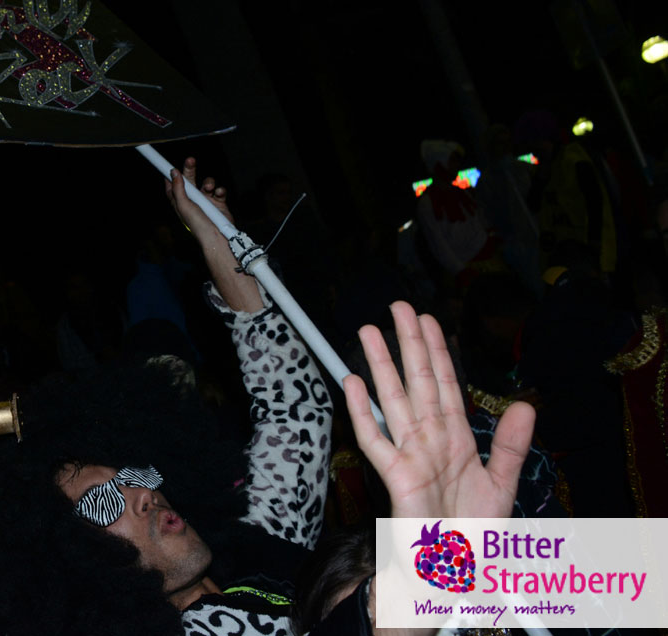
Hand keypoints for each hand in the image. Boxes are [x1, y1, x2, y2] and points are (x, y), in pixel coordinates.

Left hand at [164, 157, 232, 238]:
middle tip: (190, 160)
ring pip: (206, 183)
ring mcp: (206, 201)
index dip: (172, 176)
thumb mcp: (183, 205)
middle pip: (189, 181)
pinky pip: (219, 190)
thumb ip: (178, 188)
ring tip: (208, 188)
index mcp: (181, 202)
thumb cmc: (197, 225)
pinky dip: (220, 190)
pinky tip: (218, 193)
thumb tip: (173, 172)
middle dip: (190, 170)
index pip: (173, 187)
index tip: (170, 165)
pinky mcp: (218, 203)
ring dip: (208, 182)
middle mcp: (192, 201)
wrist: (217, 236)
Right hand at [343, 302, 534, 518]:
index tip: (430, 319)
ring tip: (369, 331)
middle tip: (398, 306)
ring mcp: (410, 455)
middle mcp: (430, 439)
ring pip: (394, 400)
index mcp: (456, 438)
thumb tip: (526, 405)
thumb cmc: (473, 534)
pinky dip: (362, 412)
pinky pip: (376, 439)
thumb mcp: (502, 485)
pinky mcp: (394, 477)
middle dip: (409, 344)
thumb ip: (509, 445)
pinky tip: (353, 383)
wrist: (456, 573)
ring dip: (381, 365)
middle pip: (418, 381)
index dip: (438, 351)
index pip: (446, 384)